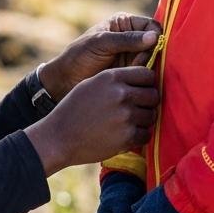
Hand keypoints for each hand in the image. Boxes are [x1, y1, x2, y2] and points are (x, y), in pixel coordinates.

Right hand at [25, 65, 157, 175]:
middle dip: (147, 103)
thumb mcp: (91, 84)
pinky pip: (146, 134)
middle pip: (153, 95)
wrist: (59, 138)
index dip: (146, 84)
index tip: (141, 91)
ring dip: (143, 121)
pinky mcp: (127, 136)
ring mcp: (125, 115)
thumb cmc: (74, 110)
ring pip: (151, 116)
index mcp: (112, 77)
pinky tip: (123, 136)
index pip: (147, 74)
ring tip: (125, 124)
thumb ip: (116, 79)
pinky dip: (138, 137)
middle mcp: (121, 94)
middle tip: (135, 110)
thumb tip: (142, 76)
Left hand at [39, 13, 160, 100]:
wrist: (66, 80)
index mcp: (125, 23)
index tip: (149, 47)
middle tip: (137, 63)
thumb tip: (154, 37)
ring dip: (146, 67)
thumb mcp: (101, 43)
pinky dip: (143, 77)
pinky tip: (131, 80)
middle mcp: (132, 38)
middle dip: (151, 54)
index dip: (155, 36)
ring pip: (154, 60)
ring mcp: (133, 56)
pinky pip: (147, 74)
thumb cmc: (79, 56)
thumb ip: (127, 40)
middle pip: (156, 44)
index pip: (151, 26)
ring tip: (130, 71)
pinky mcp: (131, 73)